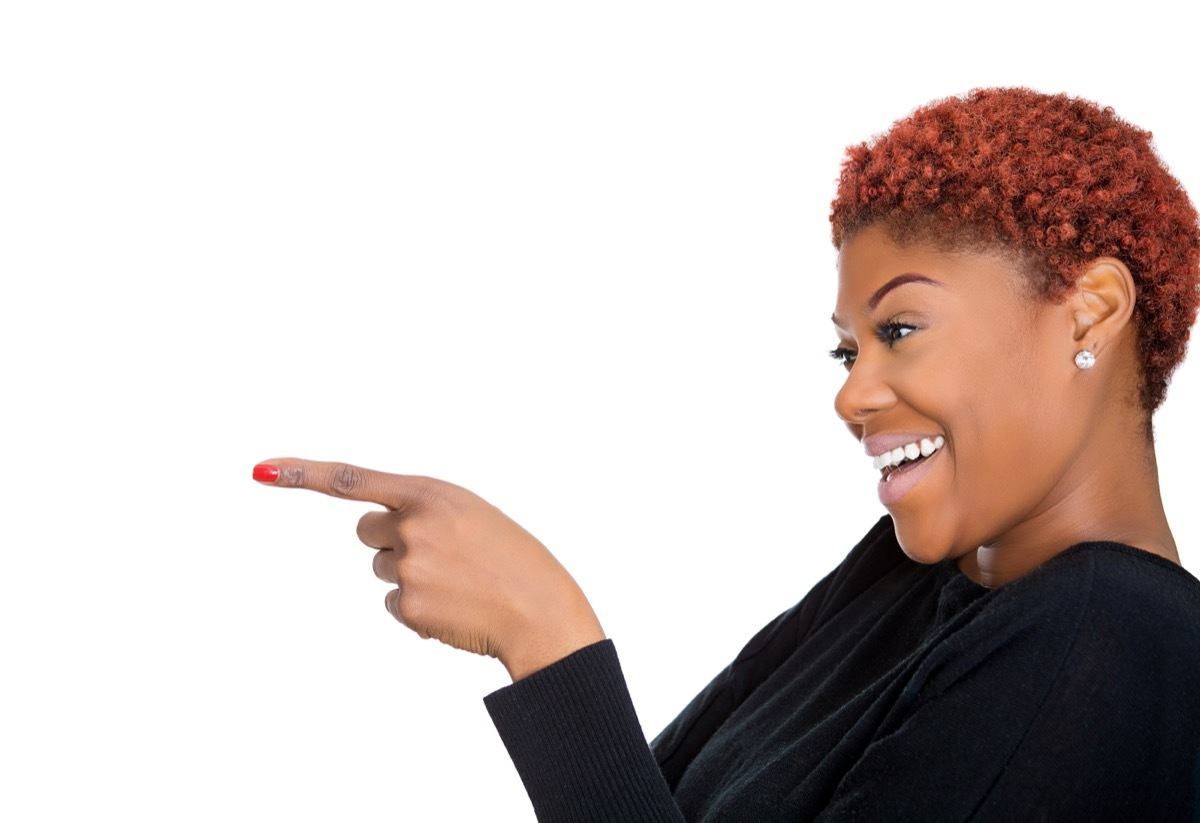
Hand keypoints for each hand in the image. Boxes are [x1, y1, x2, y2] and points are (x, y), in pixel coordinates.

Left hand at [253, 458, 605, 680]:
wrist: (541, 609)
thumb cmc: (511, 557)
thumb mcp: (469, 513)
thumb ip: (422, 510)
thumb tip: (375, 533)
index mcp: (431, 493)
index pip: (352, 479)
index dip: (302, 473)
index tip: (261, 470)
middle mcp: (413, 525)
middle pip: (366, 532)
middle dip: (392, 542)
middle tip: (441, 554)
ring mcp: (409, 567)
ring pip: (381, 570)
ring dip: (411, 576)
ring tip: (458, 582)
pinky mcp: (409, 606)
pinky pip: (394, 604)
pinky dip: (419, 608)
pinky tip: (454, 608)